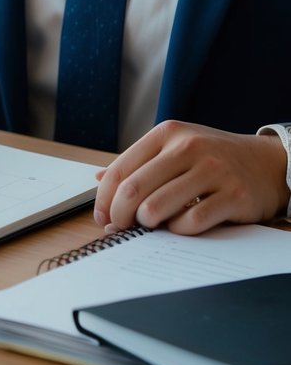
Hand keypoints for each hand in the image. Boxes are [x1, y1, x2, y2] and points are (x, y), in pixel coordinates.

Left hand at [94, 120, 288, 234]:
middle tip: (121, 228)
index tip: (103, 218)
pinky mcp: (234, 195)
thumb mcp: (174, 148)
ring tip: (152, 225)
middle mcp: (188, 147)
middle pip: (132, 191)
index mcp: (166, 134)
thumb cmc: (212, 159)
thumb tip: (97, 179)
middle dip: (120, 216)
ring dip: (147, 225)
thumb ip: (138, 163)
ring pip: (157, 208)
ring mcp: (213, 170)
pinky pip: (191, 222)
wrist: (268, 162)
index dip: (104, 200)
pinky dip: (178, 230)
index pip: (119, 170)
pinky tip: (180, 226)